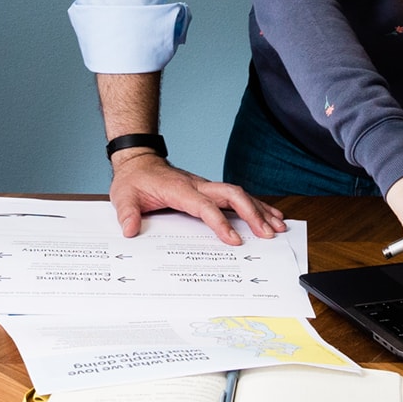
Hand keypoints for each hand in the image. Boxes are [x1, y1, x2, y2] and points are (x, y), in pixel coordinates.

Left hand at [108, 152, 286, 244]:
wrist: (139, 161)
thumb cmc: (134, 180)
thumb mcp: (123, 197)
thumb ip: (127, 214)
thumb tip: (130, 230)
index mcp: (180, 189)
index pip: (205, 206)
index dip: (220, 223)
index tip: (234, 240)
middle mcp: (198, 185)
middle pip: (232, 195)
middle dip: (252, 214)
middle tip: (268, 234)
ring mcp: (206, 186)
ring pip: (239, 194)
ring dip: (259, 209)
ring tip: (278, 226)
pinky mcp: (209, 190)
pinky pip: (236, 196)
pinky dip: (254, 205)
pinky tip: (269, 215)